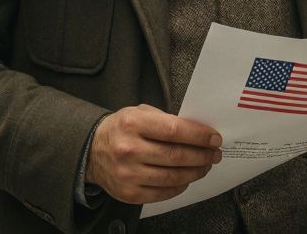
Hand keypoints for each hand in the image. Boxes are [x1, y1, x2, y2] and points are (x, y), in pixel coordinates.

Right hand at [85, 104, 222, 204]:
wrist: (91, 150)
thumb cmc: (121, 129)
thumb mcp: (139, 113)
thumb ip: (165, 120)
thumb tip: (197, 132)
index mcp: (133, 124)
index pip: (175, 130)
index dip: (199, 136)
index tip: (214, 138)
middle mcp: (129, 149)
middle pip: (177, 156)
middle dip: (202, 155)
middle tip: (214, 153)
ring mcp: (128, 174)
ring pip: (173, 177)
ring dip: (195, 172)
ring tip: (205, 165)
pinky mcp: (129, 193)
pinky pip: (163, 193)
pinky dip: (180, 186)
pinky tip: (187, 178)